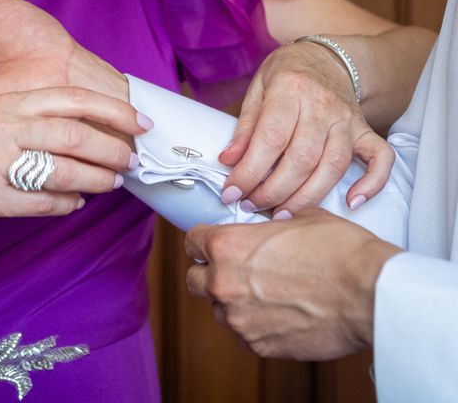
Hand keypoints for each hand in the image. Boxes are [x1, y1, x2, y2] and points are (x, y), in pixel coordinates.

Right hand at [0, 87, 145, 236]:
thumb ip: (36, 122)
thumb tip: (94, 132)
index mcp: (6, 103)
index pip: (71, 99)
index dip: (113, 109)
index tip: (141, 122)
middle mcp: (0, 126)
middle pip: (73, 135)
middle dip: (112, 149)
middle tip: (131, 161)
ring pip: (63, 170)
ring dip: (97, 180)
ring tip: (112, 183)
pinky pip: (43, 203)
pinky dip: (67, 205)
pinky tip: (75, 204)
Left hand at [185, 208, 400, 360]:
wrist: (370, 293)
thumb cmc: (341, 253)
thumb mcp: (300, 218)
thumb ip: (269, 224)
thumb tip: (266, 224)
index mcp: (228, 246)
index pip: (192, 242)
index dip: (202, 241)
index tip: (209, 244)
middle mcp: (225, 283)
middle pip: (195, 279)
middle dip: (209, 273)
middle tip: (233, 269)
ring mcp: (240, 318)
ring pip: (219, 310)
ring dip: (233, 301)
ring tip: (264, 293)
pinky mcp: (258, 345)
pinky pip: (244, 334)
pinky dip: (254, 325)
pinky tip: (278, 313)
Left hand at [219, 41, 394, 216]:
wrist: (326, 57)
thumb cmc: (287, 74)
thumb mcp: (257, 89)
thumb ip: (244, 127)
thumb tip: (229, 160)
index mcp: (290, 90)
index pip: (270, 139)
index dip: (249, 172)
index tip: (232, 191)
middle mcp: (323, 106)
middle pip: (301, 159)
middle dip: (273, 191)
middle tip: (252, 205)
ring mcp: (347, 120)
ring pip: (333, 166)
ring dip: (307, 197)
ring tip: (282, 214)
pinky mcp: (364, 131)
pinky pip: (380, 158)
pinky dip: (372, 183)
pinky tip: (353, 202)